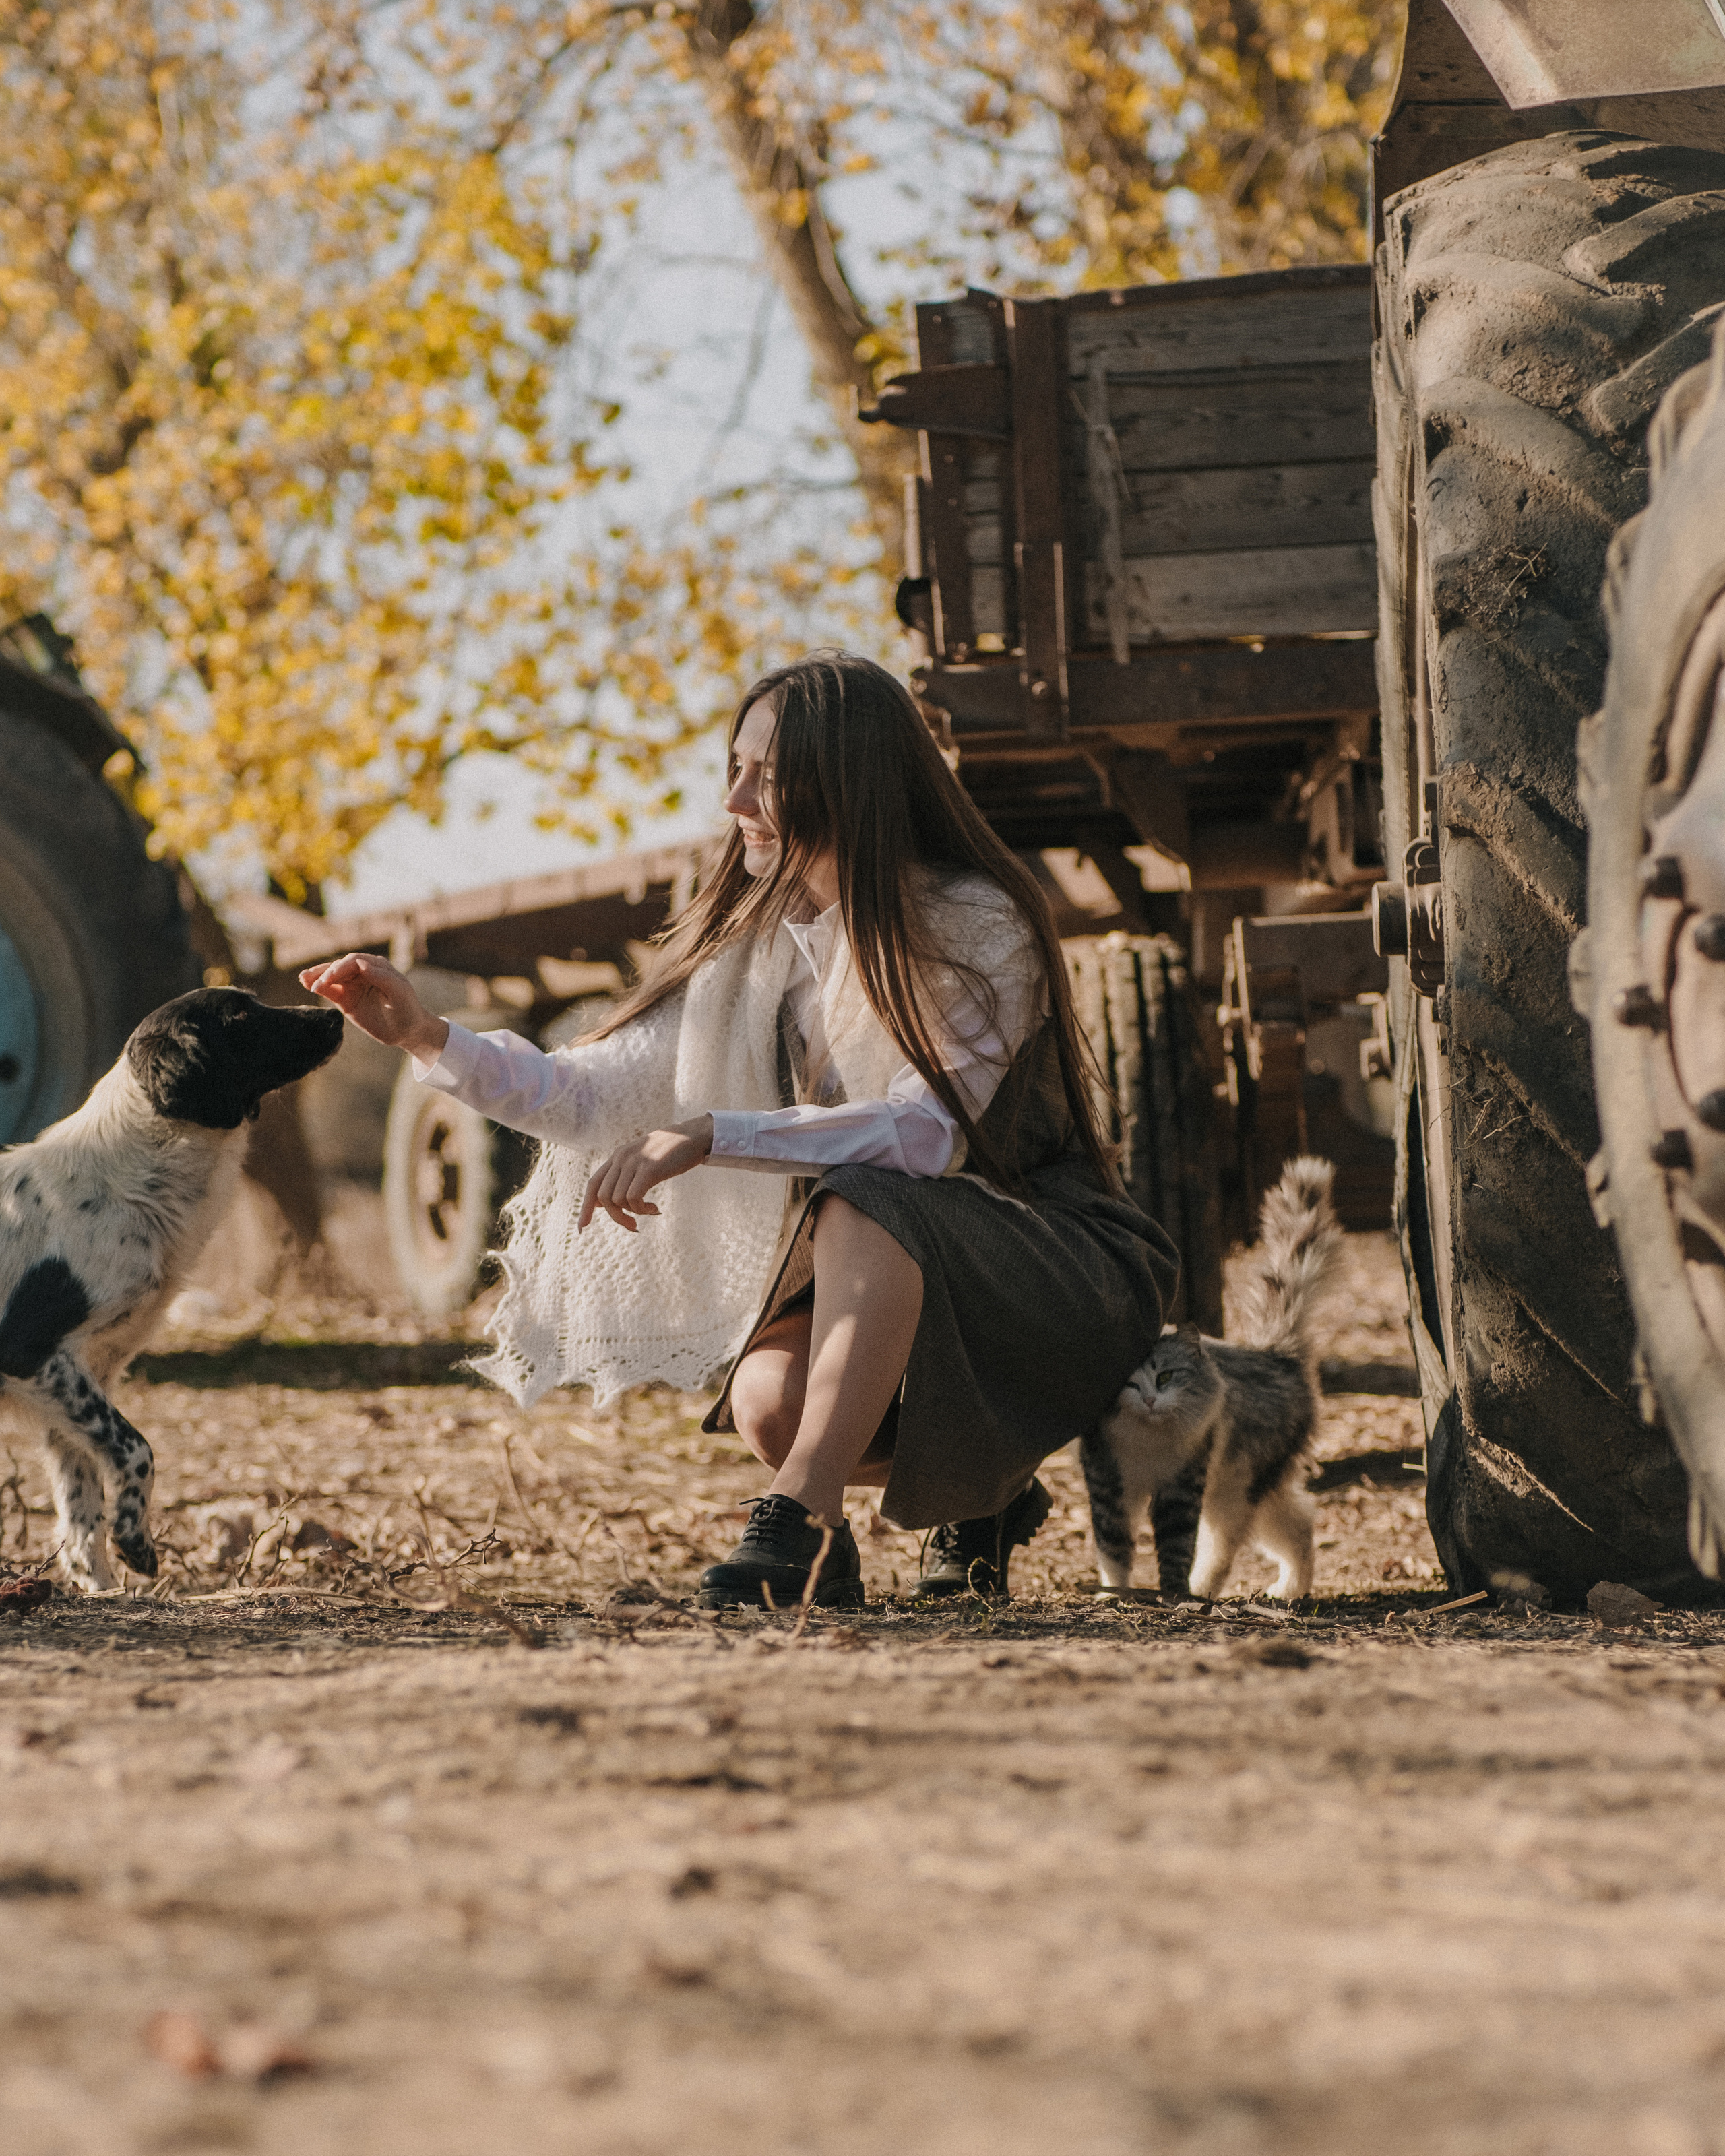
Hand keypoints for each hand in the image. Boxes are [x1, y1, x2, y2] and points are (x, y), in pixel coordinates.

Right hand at [298, 953, 448, 1060]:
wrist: (407, 1031)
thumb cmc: (408, 1009)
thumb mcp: (400, 993)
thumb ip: (382, 977)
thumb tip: (361, 963)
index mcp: (377, 966)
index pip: (354, 961)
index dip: (341, 967)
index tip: (331, 977)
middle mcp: (363, 972)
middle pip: (339, 967)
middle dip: (325, 973)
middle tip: (313, 983)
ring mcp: (354, 985)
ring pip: (332, 977)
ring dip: (317, 977)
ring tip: (303, 979)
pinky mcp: (347, 999)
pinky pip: (330, 991)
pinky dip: (319, 988)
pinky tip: (307, 984)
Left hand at [579, 1117, 713, 1232]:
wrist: (694, 1136)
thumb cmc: (671, 1153)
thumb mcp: (643, 1161)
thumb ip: (624, 1176)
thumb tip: (603, 1203)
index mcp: (617, 1157)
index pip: (593, 1184)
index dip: (585, 1207)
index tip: (582, 1227)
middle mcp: (621, 1158)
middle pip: (602, 1197)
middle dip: (616, 1217)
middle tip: (633, 1226)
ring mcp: (634, 1162)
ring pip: (617, 1200)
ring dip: (633, 1213)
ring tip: (650, 1210)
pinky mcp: (648, 1169)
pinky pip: (633, 1199)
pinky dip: (642, 1210)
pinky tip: (655, 1209)